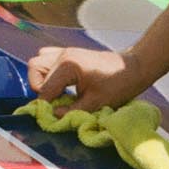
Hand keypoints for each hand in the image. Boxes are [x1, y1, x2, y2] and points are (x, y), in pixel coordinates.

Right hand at [27, 45, 144, 112]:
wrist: (133, 67)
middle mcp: (63, 55)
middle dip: (41, 89)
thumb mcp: (95, 103)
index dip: (45, 106)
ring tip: (58, 92)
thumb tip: (52, 116)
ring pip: (38, 62)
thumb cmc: (118, 84)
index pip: (44, 89)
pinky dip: (48, 71)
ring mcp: (65, 51)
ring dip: (42, 79)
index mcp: (68, 66)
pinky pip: (47, 58)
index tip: (52, 116)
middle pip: (35, 70)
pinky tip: (61, 83)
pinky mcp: (68, 52)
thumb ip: (70, 111)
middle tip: (55, 102)